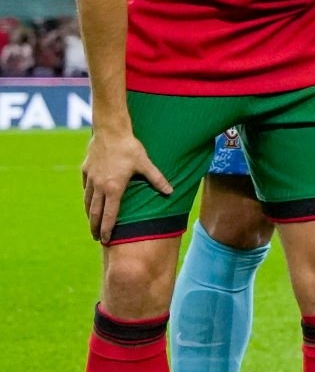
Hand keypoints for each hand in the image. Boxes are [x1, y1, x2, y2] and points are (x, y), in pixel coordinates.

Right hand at [81, 127, 170, 243]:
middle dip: (95, 227)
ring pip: (88, 201)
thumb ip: (157, 179)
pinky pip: (85, 188)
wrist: (110, 131)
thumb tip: (171, 191)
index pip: (110, 215)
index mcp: (114, 188)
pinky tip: (89, 201)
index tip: (105, 240)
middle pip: (95, 212)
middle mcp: (99, 186)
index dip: (107, 229)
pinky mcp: (86, 170)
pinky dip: (87, 198)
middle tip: (96, 238)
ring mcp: (91, 179)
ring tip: (92, 223)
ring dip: (90, 214)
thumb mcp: (146, 164)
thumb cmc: (130, 148)